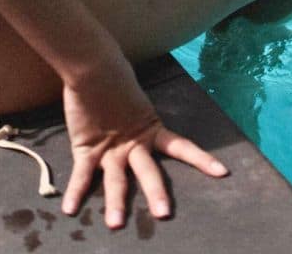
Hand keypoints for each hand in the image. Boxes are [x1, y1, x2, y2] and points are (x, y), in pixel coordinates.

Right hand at [59, 59, 228, 227]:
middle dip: (156, 193)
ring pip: (115, 179)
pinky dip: (74, 191)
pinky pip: (81, 174)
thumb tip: (150, 122)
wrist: (94, 68)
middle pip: (148, 171)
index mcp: (151, 131)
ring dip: (115, 201)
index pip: (182, 147)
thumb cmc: (117, 82)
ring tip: (115, 224)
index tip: (222, 173)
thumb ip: (143, 120)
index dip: (202, 159)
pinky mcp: (86, 148)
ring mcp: (110, 148)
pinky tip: (69, 210)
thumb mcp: (137, 105)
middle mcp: (134, 144)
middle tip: (163, 214)